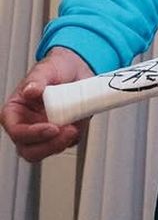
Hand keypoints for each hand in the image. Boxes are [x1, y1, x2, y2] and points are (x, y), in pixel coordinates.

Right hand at [2, 47, 91, 161]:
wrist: (77, 70)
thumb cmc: (56, 68)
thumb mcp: (46, 69)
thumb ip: (37, 79)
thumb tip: (30, 91)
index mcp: (16, 110)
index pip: (16, 131)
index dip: (32, 134)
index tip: (52, 128)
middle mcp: (28, 124)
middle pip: (30, 150)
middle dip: (50, 145)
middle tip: (69, 132)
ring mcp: (45, 131)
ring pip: (49, 151)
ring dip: (64, 142)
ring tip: (76, 124)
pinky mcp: (62, 133)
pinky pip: (68, 143)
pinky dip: (76, 136)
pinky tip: (80, 120)